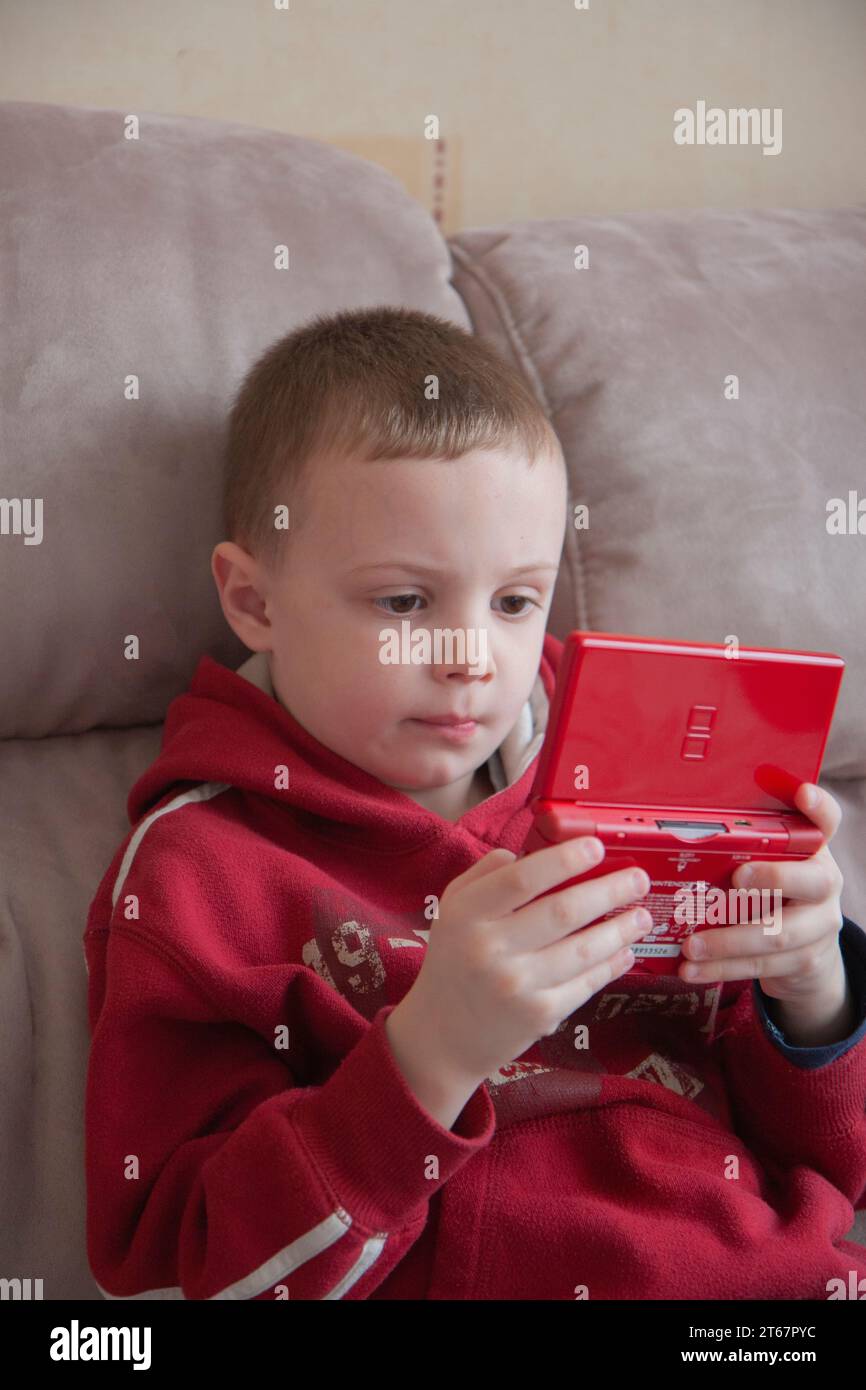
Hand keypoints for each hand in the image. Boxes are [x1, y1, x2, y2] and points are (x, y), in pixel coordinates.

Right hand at [393, 836, 651, 1088]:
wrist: (443, 1037)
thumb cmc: (454, 963)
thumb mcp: (452, 910)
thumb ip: (485, 876)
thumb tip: (526, 852)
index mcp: (467, 915)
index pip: (521, 879)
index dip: (564, 860)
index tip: (596, 847)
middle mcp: (491, 949)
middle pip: (563, 911)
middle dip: (610, 891)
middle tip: (639, 878)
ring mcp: (518, 985)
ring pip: (584, 949)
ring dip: (620, 929)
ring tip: (642, 915)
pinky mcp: (540, 1015)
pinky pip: (586, 983)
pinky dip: (611, 965)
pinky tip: (625, 951)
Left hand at [678, 782, 847, 1012]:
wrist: (806, 954)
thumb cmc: (770, 895)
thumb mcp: (764, 865)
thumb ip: (740, 849)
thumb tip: (671, 833)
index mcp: (813, 851)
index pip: (827, 821)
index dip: (819, 806)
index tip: (802, 793)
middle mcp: (825, 884)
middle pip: (813, 880)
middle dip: (773, 878)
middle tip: (736, 879)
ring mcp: (820, 925)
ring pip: (780, 934)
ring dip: (729, 941)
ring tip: (691, 946)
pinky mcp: (806, 960)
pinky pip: (762, 966)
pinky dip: (722, 968)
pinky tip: (692, 969)